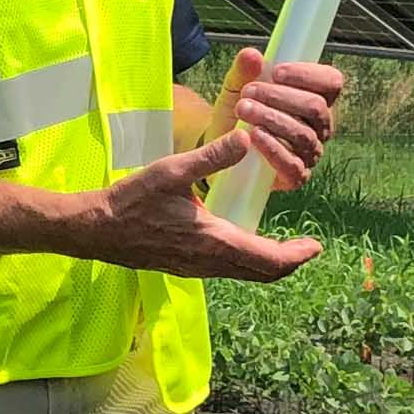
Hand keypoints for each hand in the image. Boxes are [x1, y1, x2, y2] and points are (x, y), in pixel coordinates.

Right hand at [77, 131, 324, 279]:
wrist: (97, 229)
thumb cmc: (132, 200)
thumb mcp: (173, 172)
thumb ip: (212, 157)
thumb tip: (246, 138)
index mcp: (214, 241)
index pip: (268, 260)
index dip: (296, 255)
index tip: (315, 246)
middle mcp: (210, 263)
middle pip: (262, 274)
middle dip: (288, 263)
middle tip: (307, 248)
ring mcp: (197, 269)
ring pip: (245, 275)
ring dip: (268, 264)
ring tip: (284, 247)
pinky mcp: (186, 268)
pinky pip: (228, 271)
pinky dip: (247, 263)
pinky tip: (244, 242)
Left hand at [211, 48, 343, 192]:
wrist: (220, 147)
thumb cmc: (239, 113)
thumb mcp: (236, 88)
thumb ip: (243, 71)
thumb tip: (251, 55)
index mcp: (315, 98)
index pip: (331, 82)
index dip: (308, 75)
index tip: (276, 72)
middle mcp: (320, 126)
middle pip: (316, 106)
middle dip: (280, 96)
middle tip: (248, 92)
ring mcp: (310, 153)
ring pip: (304, 134)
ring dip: (271, 118)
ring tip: (243, 109)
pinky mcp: (296, 176)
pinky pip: (294, 165)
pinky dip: (274, 149)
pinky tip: (254, 136)